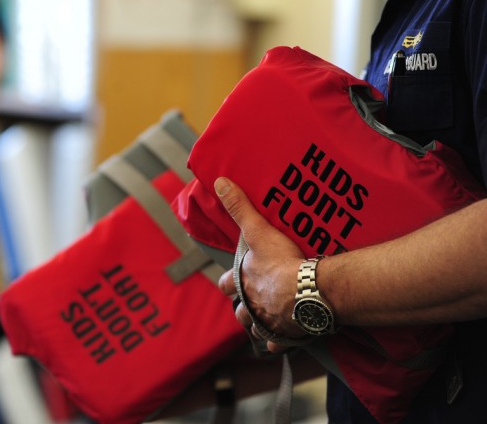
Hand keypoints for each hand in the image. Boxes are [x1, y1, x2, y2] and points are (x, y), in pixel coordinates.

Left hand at [214, 177, 305, 352]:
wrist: (306, 291)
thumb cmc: (281, 261)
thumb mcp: (258, 230)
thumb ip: (240, 208)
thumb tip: (220, 183)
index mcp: (243, 282)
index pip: (227, 283)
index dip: (227, 282)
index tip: (226, 283)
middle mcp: (252, 304)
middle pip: (240, 310)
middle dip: (242, 308)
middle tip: (247, 305)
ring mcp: (268, 321)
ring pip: (256, 328)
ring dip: (257, 325)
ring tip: (262, 323)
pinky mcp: (286, 334)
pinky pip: (278, 343)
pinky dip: (277, 343)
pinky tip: (279, 343)